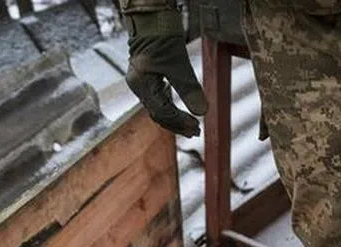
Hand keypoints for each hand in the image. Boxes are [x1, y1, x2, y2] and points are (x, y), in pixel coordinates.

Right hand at [126, 9, 207, 137]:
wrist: (151, 19)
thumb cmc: (162, 38)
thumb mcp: (179, 64)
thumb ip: (189, 89)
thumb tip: (202, 113)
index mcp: (142, 84)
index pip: (162, 111)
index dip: (180, 121)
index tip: (196, 126)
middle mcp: (138, 86)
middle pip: (158, 114)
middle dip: (177, 124)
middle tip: (196, 132)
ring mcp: (140, 83)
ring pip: (157, 108)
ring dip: (175, 118)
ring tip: (192, 126)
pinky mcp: (146, 78)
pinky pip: (157, 99)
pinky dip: (170, 107)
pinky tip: (180, 111)